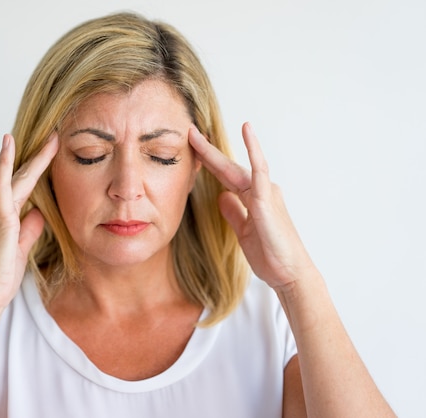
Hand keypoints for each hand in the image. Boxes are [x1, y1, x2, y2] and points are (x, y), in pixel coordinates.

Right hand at [0, 133, 58, 307]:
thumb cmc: (1, 275)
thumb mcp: (23, 247)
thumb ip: (30, 228)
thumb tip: (39, 212)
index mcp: (3, 215)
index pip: (24, 188)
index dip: (38, 169)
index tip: (52, 152)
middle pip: (22, 178)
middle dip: (39, 157)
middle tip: (55, 137)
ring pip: (15, 178)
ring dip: (32, 158)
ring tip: (48, 139)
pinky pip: (2, 187)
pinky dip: (5, 166)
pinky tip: (8, 147)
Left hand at [188, 123, 314, 288]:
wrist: (289, 274)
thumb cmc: (271, 255)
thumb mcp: (244, 232)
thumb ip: (234, 213)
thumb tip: (222, 197)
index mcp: (252, 199)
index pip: (225, 176)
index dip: (208, 162)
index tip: (192, 149)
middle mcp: (260, 191)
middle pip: (227, 168)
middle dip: (206, 152)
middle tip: (189, 133)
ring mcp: (265, 194)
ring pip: (236, 167)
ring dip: (215, 152)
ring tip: (198, 136)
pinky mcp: (266, 201)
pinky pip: (258, 170)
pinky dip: (253, 150)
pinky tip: (246, 131)